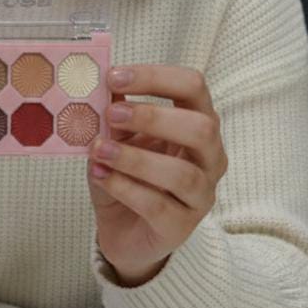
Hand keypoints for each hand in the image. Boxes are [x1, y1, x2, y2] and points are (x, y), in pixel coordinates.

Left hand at [87, 65, 227, 285]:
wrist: (124, 231)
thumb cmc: (127, 176)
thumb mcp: (117, 137)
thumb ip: (114, 111)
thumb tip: (97, 81)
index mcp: (198, 122)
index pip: (192, 87)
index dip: (155, 77)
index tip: (113, 76)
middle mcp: (210, 157)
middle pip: (201, 128)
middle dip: (153, 117)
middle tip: (112, 114)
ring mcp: (201, 195)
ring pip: (182, 173)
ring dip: (135, 158)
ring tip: (98, 150)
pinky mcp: (181, 227)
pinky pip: (158, 205)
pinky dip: (125, 187)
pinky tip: (100, 176)